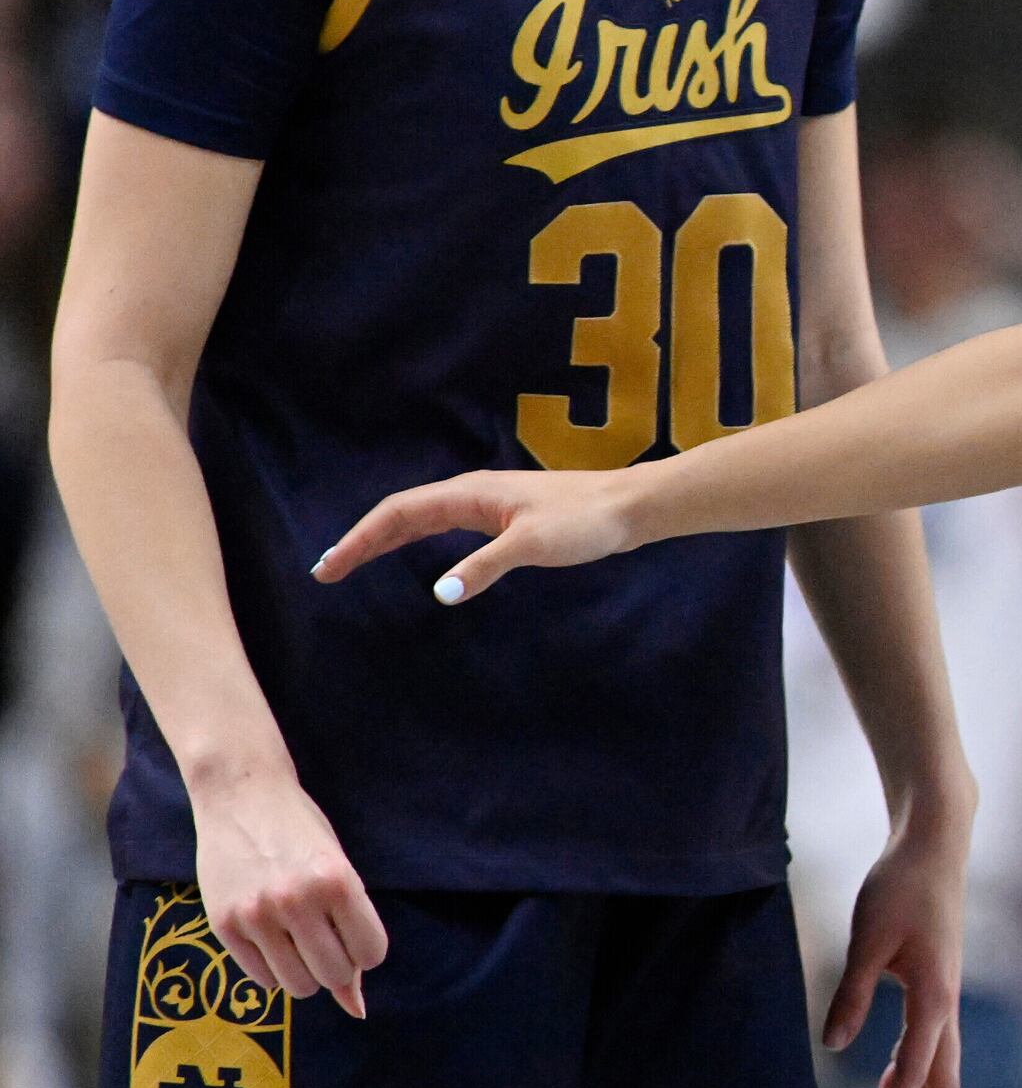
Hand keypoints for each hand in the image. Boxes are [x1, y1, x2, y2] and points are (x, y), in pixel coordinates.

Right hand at [188, 762, 385, 1019]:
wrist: (242, 797)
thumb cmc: (301, 832)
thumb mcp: (337, 868)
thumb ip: (350, 929)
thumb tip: (357, 1006)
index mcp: (336, 881)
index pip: (370, 953)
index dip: (366, 951)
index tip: (355, 935)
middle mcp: (296, 901)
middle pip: (332, 975)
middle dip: (337, 968)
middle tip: (326, 940)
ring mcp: (256, 915)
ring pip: (296, 986)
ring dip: (305, 974)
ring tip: (299, 940)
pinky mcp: (223, 925)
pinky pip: (260, 979)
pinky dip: (274, 969)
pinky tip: (272, 939)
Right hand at [310, 468, 643, 601]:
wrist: (629, 508)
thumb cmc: (585, 521)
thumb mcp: (533, 545)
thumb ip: (485, 566)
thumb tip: (441, 593)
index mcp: (469, 494)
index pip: (398, 513)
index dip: (359, 540)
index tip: (328, 568)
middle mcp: (471, 494)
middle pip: (401, 514)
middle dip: (361, 541)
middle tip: (326, 572)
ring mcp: (486, 505)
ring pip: (421, 519)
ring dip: (384, 539)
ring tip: (352, 564)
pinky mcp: (502, 518)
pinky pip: (443, 526)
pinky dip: (415, 539)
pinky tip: (412, 554)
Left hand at [826, 812, 969, 1087]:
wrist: (935, 844)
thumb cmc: (901, 885)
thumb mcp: (868, 938)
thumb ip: (853, 993)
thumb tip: (836, 1045)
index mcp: (935, 995)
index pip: (915, 1069)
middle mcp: (948, 1002)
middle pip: (944, 1081)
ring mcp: (946, 996)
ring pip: (942, 1067)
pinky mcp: (937, 987)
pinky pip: (932, 1045)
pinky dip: (915, 1075)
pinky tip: (888, 1087)